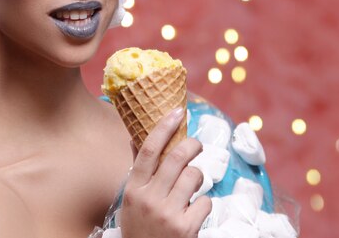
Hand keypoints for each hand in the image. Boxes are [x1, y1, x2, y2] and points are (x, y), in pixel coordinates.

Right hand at [120, 108, 211, 237]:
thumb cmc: (140, 227)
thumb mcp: (132, 199)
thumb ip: (138, 169)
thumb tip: (135, 138)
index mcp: (134, 189)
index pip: (149, 150)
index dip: (164, 127)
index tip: (177, 112)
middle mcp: (150, 199)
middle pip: (176, 158)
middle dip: (192, 145)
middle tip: (197, 145)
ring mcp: (168, 214)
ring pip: (194, 176)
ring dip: (198, 176)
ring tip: (193, 185)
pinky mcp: (186, 228)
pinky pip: (205, 202)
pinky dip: (203, 204)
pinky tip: (194, 211)